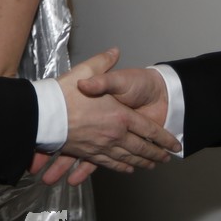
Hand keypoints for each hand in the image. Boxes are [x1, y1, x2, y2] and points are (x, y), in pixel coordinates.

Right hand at [55, 48, 179, 177]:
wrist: (45, 111)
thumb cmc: (66, 90)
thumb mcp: (87, 70)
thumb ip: (103, 63)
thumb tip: (114, 51)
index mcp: (120, 115)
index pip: (149, 130)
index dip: (164, 138)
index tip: (175, 144)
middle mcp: (115, 133)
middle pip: (141, 148)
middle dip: (156, 153)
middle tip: (166, 157)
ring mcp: (102, 146)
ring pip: (128, 158)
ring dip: (142, 162)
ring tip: (152, 164)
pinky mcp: (90, 152)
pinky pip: (110, 163)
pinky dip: (121, 167)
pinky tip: (128, 168)